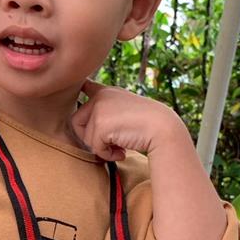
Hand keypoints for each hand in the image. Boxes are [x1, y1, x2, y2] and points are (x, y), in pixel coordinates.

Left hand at [70, 79, 186, 160]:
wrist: (162, 127)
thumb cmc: (148, 124)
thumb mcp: (125, 110)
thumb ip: (108, 114)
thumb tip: (91, 130)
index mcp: (106, 91)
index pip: (85, 85)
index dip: (76, 90)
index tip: (77, 88)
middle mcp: (99, 97)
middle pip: (76, 121)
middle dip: (90, 137)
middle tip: (110, 143)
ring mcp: (98, 109)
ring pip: (86, 138)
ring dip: (102, 147)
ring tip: (121, 147)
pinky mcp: (100, 125)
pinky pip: (95, 147)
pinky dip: (107, 154)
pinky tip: (122, 151)